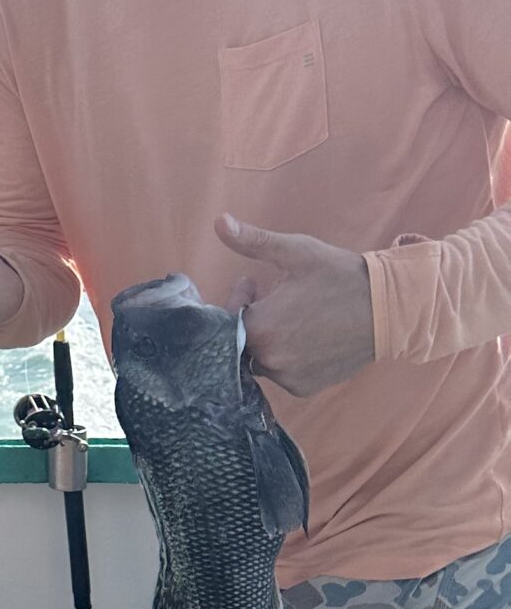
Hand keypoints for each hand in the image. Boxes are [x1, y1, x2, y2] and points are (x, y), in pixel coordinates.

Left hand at [218, 213, 375, 395]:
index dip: (237, 299)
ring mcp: (287, 378)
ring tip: (290, 314)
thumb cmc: (340, 276)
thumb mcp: (296, 252)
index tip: (252, 284)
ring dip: (267, 336)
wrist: (388, 309)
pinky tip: (304, 335)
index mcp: (260, 328)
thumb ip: (253, 241)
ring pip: (260, 357)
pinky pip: (281, 371)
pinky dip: (285, 355)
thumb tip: (219, 221)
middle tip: (273, 297)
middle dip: (251, 316)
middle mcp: (269, 360)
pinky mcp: (304, 387)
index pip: (227, 319)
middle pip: (241, 340)